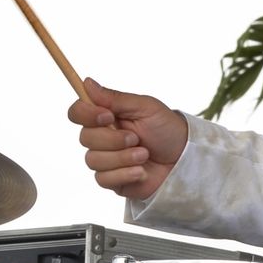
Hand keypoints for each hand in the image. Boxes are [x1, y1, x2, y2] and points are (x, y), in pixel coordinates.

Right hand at [67, 77, 188, 199]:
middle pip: (84, 138)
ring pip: (93, 160)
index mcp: (107, 117)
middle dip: (113, 140)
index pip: (77, 113)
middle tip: (136, 138)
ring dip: (122, 158)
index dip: (85, 114)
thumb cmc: (167, 129)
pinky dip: (125, 174)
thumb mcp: (145, 107)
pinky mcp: (112, 180)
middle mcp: (102, 138)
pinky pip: (103, 179)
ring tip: (144, 155)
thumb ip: (115, 98)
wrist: (184, 158)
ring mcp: (106, 159)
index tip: (107, 116)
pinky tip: (141, 171)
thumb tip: (87, 82)